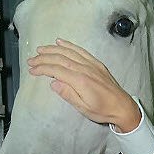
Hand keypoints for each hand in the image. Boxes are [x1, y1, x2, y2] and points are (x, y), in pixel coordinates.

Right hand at [27, 38, 141, 131]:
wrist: (122, 106)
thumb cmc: (102, 110)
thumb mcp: (83, 108)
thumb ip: (68, 94)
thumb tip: (53, 83)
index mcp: (80, 80)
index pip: (56, 70)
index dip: (42, 68)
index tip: (32, 70)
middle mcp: (85, 69)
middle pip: (60, 59)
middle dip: (43, 58)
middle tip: (31, 60)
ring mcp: (91, 64)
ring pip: (68, 52)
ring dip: (53, 50)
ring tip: (40, 50)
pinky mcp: (96, 63)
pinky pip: (81, 51)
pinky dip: (69, 45)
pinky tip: (60, 42)